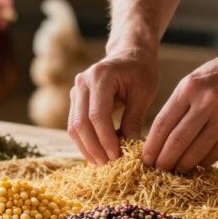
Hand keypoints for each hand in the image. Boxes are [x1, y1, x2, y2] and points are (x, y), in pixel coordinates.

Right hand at [69, 48, 158, 164]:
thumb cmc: (140, 71)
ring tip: (102, 163)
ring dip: (86, 147)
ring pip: (74, 126)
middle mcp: (83, 82)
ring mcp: (76, 90)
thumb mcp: (143, 93)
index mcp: (101, 76)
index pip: (97, 114)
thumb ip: (134, 118)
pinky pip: (75, 124)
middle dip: (93, 147)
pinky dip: (84, 141)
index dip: (105, 138)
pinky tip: (96, 153)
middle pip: (81, 122)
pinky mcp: (76, 99)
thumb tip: (129, 147)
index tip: (117, 156)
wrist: (129, 54)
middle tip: (108, 164)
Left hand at [143, 42, 217, 171]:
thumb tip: (161, 136)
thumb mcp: (197, 78)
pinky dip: (204, 162)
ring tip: (177, 171)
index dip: (151, 145)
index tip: (145, 159)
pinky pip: (217, 152)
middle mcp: (206, 101)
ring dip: (184, 165)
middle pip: (177, 141)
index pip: (162, 123)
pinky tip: (198, 165)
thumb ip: (180, 103)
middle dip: (164, 161)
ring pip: (197, 151)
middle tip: (158, 171)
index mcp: (189, 87)